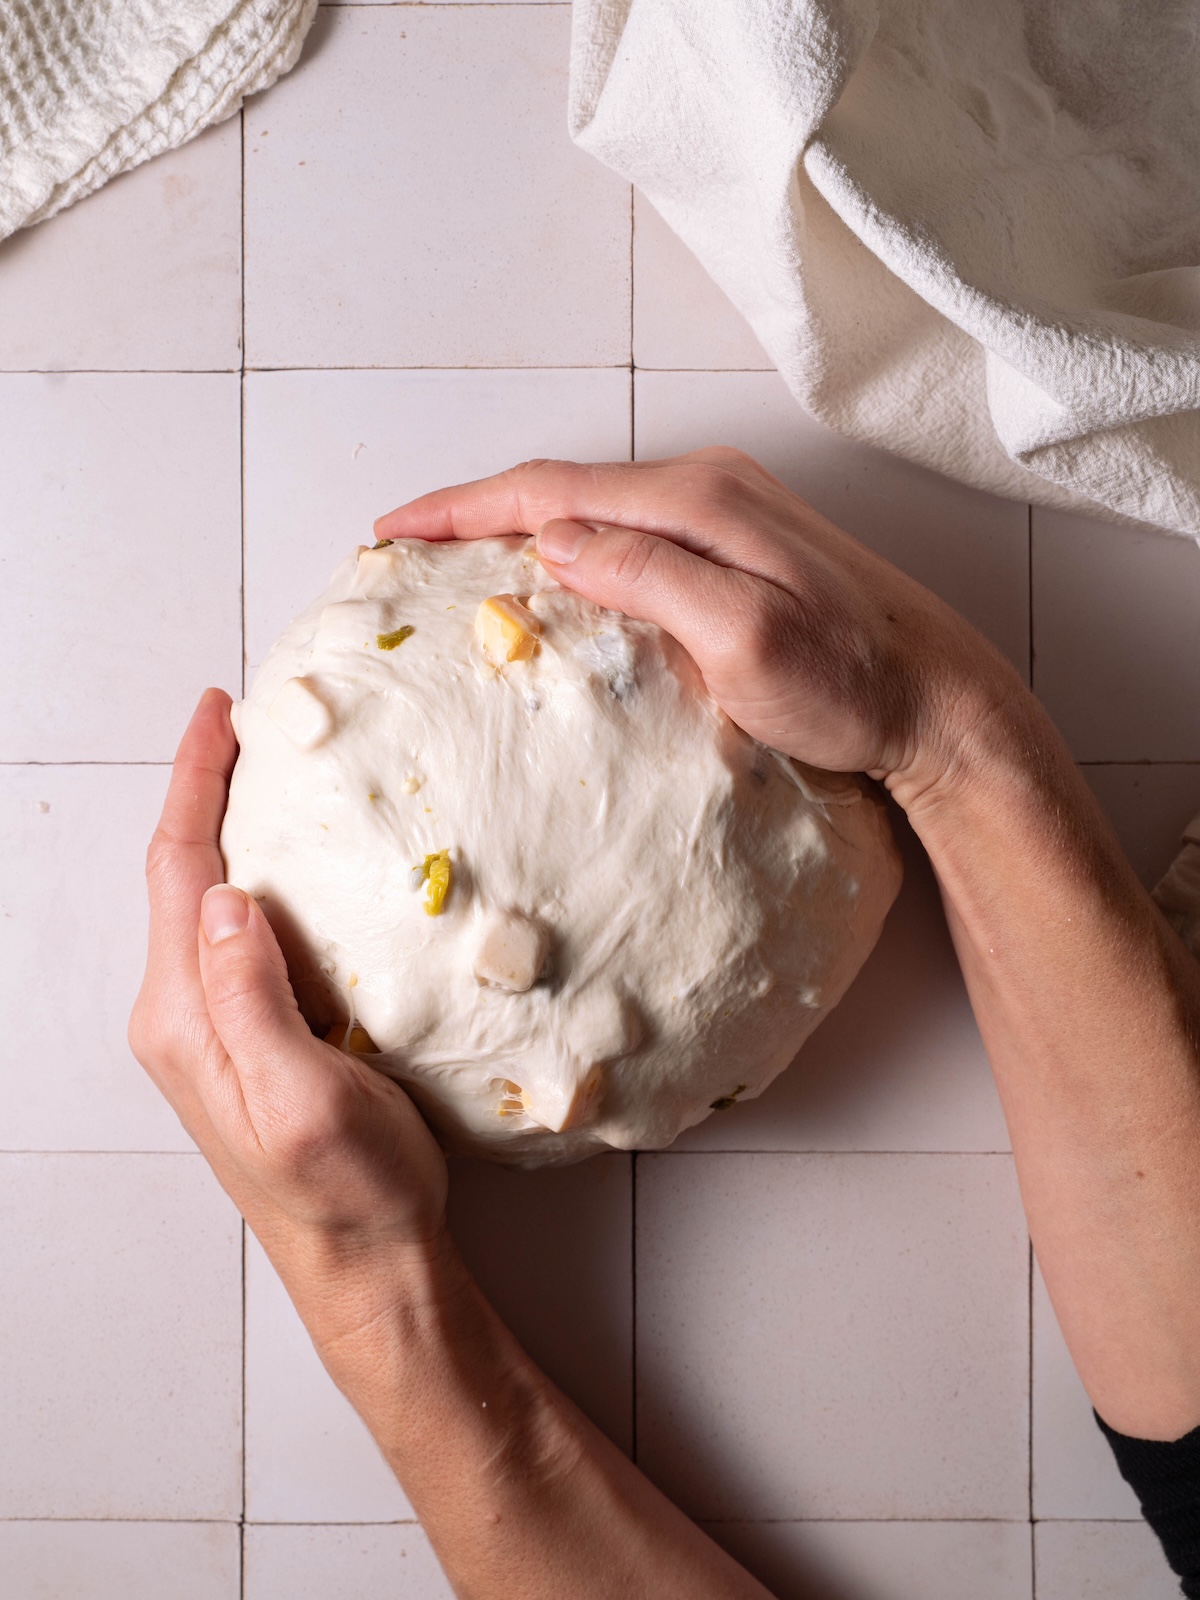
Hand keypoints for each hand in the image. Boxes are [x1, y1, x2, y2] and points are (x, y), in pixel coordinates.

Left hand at [128, 690, 450, 1325]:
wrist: (366, 1265)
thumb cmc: (349, 1190)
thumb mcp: (303, 1098)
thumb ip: (251, 998)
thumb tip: (227, 896)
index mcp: (187, 1020)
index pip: (180, 873)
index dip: (195, 785)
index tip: (217, 714)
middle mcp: (182, 1019)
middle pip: (180, 877)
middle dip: (203, 793)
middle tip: (243, 726)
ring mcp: (209, 1032)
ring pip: (203, 904)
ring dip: (226, 832)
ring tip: (262, 776)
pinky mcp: (244, 1041)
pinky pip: (233, 938)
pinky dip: (253, 878)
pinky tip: (290, 868)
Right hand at [375, 449, 1026, 808]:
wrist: (938, 701)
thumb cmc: (851, 685)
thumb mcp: (747, 639)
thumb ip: (651, 577)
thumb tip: (555, 541)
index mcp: (698, 501)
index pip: (552, 490)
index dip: (462, 509)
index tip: (393, 533)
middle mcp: (708, 489)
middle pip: (564, 487)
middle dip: (478, 512)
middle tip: (408, 549)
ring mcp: (726, 514)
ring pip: (595, 508)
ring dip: (521, 528)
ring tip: (460, 561)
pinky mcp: (739, 548)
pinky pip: (630, 532)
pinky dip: (573, 547)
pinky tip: (555, 577)